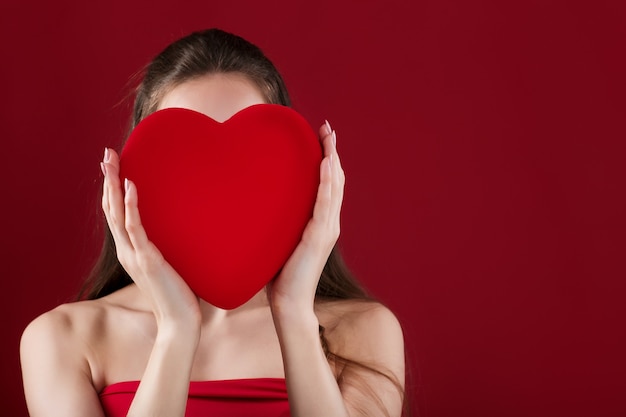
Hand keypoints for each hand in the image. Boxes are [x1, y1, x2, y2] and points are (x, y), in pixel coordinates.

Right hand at [101, 148, 200, 329]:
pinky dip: (131, 205)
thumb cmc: (178, 295)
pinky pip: (135, 227)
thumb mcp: (168, 265)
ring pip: (116, 214)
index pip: (115, 214)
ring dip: (113, 185)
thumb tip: (182, 231)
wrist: (180, 321)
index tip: (112, 165)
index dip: (111, 189)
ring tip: (111, 161)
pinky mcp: (147, 259)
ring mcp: (134, 255)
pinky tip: (130, 185)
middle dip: (108, 179)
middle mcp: (127, 251)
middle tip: (106, 153)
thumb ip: (166, 249)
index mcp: (130, 251)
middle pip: (110, 208)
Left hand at [268, 121, 343, 313]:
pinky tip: (324, 162)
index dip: (327, 159)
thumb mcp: (278, 241)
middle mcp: (328, 222)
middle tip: (327, 127)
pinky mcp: (319, 236)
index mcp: (320, 222)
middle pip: (335, 179)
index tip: (320, 136)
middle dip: (332, 151)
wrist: (288, 302)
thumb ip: (276, 222)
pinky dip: (326, 181)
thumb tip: (253, 205)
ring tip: (328, 136)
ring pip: (334, 186)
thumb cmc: (279, 274)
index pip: (327, 184)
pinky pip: (324, 203)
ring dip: (332, 159)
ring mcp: (326, 229)